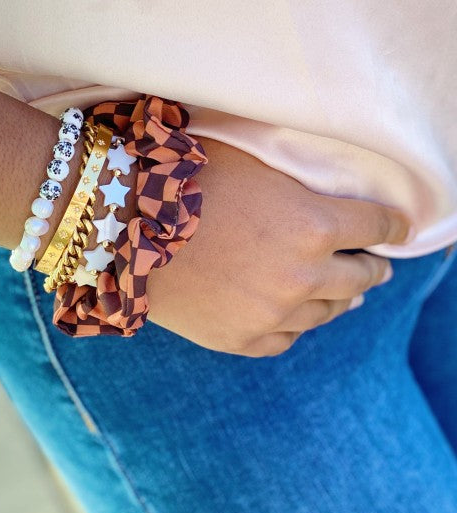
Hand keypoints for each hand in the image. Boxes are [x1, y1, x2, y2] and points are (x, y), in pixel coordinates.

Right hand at [145, 137, 412, 356]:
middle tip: (374, 268)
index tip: (400, 230)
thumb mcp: (251, 162)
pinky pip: (286, 339)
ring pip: (325, 313)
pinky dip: (294, 326)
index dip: (393, 226)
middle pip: (360, 277)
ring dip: (338, 301)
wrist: (122, 228)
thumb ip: (297, 179)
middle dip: (372, 269)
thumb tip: (323, 190)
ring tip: (340, 298)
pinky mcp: (240, 339)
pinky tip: (291, 318)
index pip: (376, 225)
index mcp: (313, 223)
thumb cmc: (181, 182)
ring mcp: (271, 314)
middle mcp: (301, 275)